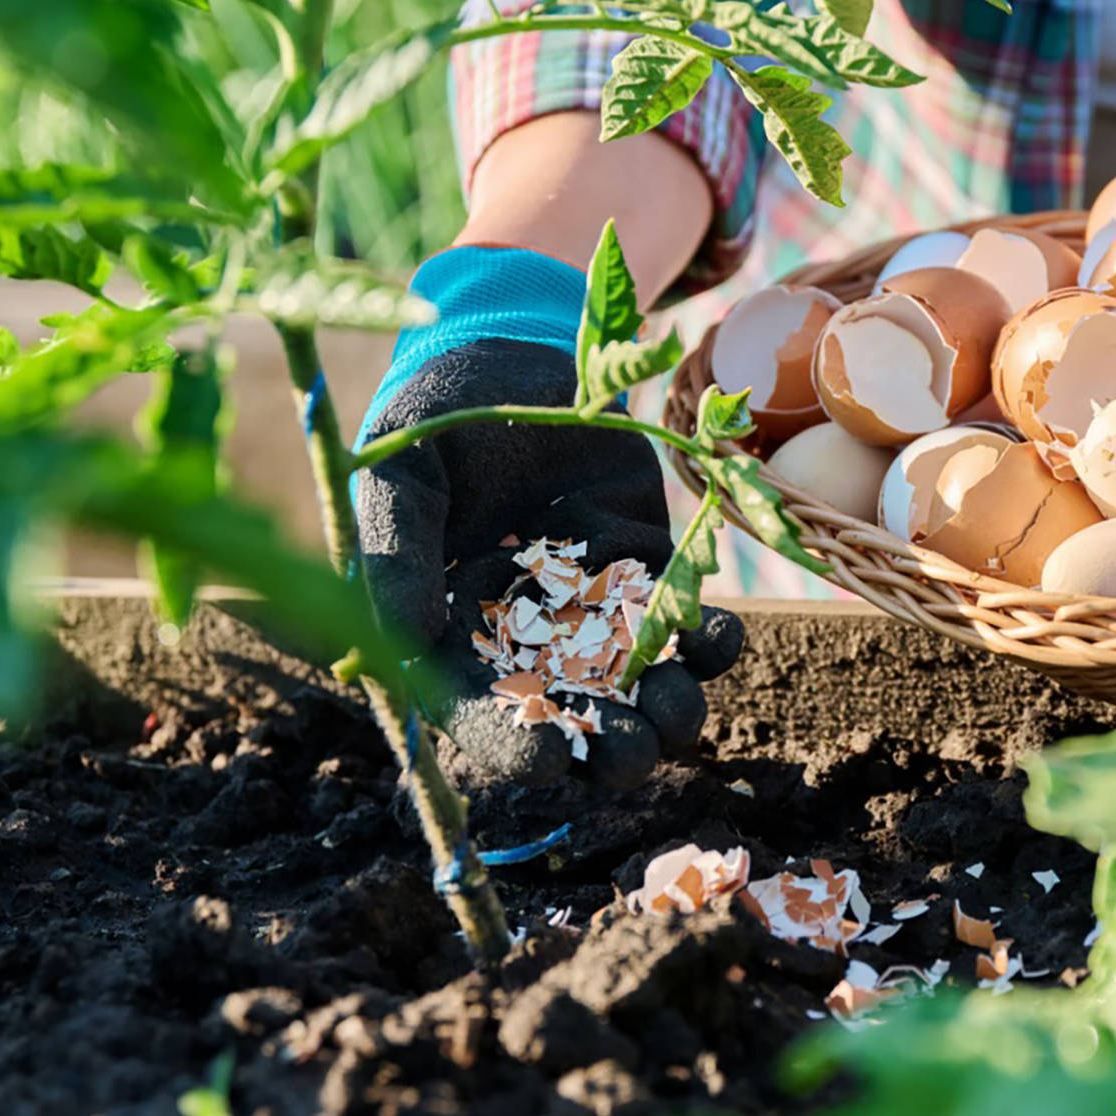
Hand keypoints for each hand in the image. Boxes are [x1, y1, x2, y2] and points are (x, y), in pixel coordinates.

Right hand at [354, 253, 742, 790]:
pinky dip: (709, 641)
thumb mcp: (401, 478)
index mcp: (458, 639)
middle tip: (635, 746)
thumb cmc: (435, 418)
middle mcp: (533, 640)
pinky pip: (689, 625)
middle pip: (578, 724)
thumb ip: (397, 557)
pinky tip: (718, 634)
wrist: (513, 353)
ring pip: (642, 688)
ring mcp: (598, 609)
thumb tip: (403, 644)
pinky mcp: (650, 570)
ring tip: (678, 700)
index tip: (552, 762)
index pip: (485, 719)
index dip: (517, 752)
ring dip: (671, 708)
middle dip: (611, 749)